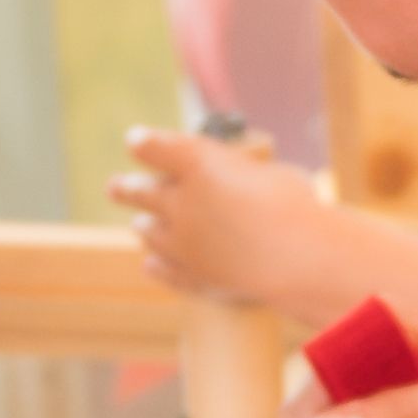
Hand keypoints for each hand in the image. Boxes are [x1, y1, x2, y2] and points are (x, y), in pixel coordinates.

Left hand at [107, 123, 338, 318]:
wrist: (302, 260)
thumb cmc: (296, 206)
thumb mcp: (268, 173)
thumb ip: (240, 177)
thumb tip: (242, 188)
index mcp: (197, 164)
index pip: (153, 147)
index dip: (143, 142)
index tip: (135, 141)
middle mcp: (180, 202)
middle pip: (139, 190)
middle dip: (127, 188)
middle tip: (115, 187)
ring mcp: (182, 243)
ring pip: (148, 230)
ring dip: (145, 225)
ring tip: (141, 223)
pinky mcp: (192, 277)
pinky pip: (164, 270)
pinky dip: (157, 265)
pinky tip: (151, 263)